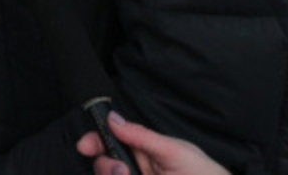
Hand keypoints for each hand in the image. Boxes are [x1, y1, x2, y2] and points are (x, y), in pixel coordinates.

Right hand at [76, 112, 228, 174]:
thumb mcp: (173, 150)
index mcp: (141, 151)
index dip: (94, 143)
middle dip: (105, 166)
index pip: (110, 143)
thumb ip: (142, 136)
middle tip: (121, 171)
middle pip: (103, 166)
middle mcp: (135, 169)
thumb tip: (113, 118)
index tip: (85, 146)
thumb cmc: (202, 171)